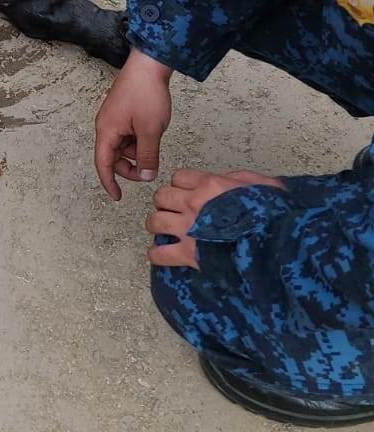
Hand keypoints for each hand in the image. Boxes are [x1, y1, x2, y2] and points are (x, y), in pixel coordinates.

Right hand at [94, 49, 173, 198]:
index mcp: (107, 131)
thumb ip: (147, 157)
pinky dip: (137, 140)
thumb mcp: (150, 131)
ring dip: (136, 152)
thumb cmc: (145, 94)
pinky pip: (126, 134)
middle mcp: (105, 125)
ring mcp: (113, 117)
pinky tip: (151, 133)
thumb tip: (146, 176)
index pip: (103, 164)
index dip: (109, 182)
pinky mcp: (121, 111)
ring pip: (121, 145)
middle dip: (129, 166)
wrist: (148, 65)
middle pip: (112, 156)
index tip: (117, 196)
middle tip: (149, 169)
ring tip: (153, 143)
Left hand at [146, 168, 286, 267]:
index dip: (180, 185)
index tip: (185, 193)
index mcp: (210, 185)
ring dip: (157, 225)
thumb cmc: (273, 216)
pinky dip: (157, 254)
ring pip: (155, 221)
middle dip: (164, 202)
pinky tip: (159, 255)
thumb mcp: (263, 185)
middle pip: (161, 196)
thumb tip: (230, 181)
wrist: (277, 245)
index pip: (178, 177)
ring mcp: (189, 229)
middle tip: (171, 210)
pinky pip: (161, 253)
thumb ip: (240, 179)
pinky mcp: (189, 254)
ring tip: (162, 229)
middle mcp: (193, 203)